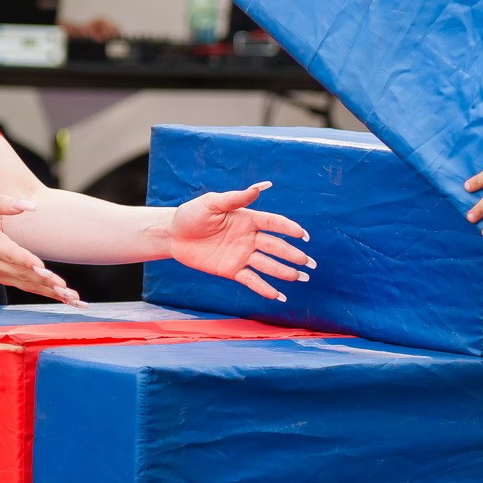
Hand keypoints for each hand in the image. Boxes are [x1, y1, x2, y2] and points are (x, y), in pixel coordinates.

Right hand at [0, 195, 81, 305]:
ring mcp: (1, 275)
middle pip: (23, 274)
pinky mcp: (8, 280)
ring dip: (51, 293)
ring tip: (72, 298)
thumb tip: (31, 206)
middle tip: (64, 287)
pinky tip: (67, 299)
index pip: (11, 254)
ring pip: (29, 285)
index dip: (26, 261)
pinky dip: (49, 294)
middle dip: (44, 281)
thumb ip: (5, 203)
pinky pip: (31, 289)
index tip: (42, 267)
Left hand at [168, 183, 314, 301]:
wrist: (173, 236)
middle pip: (275, 247)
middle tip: (309, 263)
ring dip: (285, 272)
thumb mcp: (212, 203)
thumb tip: (263, 186)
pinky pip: (251, 280)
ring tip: (301, 278)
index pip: (274, 223)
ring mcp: (241, 255)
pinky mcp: (231, 271)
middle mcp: (248, 238)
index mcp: (247, 219)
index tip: (303, 235)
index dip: (289, 228)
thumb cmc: (191, 215)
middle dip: (293, 254)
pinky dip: (264, 288)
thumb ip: (236, 197)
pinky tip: (278, 295)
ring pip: (268, 265)